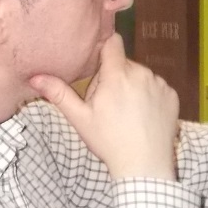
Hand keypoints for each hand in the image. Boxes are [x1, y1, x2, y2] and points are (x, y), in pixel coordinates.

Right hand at [30, 34, 180, 179]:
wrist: (144, 165)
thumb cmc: (109, 141)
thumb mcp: (80, 118)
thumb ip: (59, 93)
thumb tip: (35, 77)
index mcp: (118, 75)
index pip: (113, 43)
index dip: (104, 50)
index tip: (98, 64)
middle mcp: (142, 74)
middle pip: (124, 64)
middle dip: (114, 77)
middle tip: (108, 103)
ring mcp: (160, 84)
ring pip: (141, 76)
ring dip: (132, 86)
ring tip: (126, 113)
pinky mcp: (172, 95)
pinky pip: (157, 88)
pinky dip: (150, 96)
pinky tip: (143, 116)